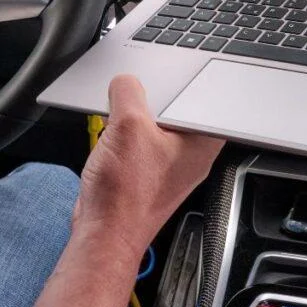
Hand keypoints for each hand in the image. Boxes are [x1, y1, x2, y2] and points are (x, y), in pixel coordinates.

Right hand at [73, 75, 224, 264]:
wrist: (104, 232)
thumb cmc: (126, 196)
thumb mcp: (127, 124)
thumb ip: (128, 91)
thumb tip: (125, 81)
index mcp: (201, 143)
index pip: (203, 98)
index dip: (183, 81)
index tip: (165, 73)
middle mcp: (190, 156)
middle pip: (174, 110)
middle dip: (151, 100)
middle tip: (134, 97)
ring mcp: (168, 167)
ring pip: (154, 127)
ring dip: (133, 120)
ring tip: (119, 122)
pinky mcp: (146, 176)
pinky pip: (138, 145)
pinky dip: (124, 138)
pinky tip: (111, 140)